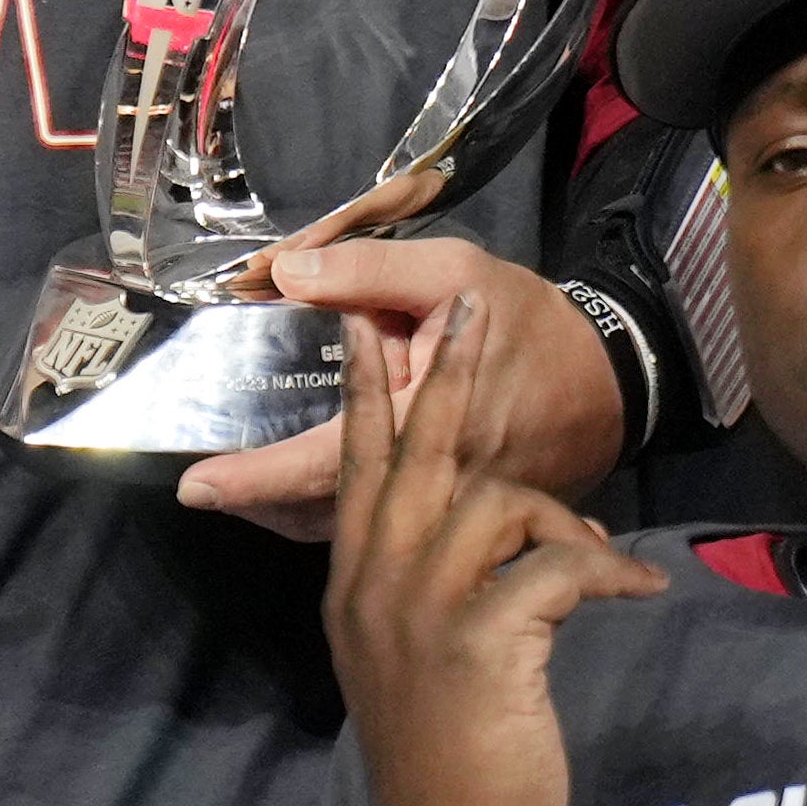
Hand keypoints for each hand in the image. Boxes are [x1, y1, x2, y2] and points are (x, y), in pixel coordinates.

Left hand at [186, 239, 634, 535]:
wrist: (611, 382)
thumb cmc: (527, 322)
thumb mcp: (454, 271)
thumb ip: (367, 271)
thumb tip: (282, 272)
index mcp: (424, 423)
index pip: (322, 461)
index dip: (255, 478)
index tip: (195, 485)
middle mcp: (432, 487)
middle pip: (324, 515)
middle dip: (258, 505)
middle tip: (206, 491)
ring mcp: (448, 517)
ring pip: (353, 534)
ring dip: (291, 516)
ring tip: (241, 495)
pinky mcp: (460, 527)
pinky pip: (386, 533)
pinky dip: (336, 517)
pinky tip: (305, 496)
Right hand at [322, 282, 667, 805]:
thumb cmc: (443, 762)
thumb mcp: (410, 662)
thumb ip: (421, 595)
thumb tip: (480, 546)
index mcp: (357, 587)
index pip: (357, 471)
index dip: (370, 398)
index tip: (370, 331)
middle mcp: (377, 587)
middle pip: (416, 455)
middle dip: (446, 373)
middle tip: (473, 305)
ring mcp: (423, 611)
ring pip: (495, 505)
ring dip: (560, 521)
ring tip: (602, 558)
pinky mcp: (481, 641)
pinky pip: (555, 567)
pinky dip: (607, 571)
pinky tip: (639, 590)